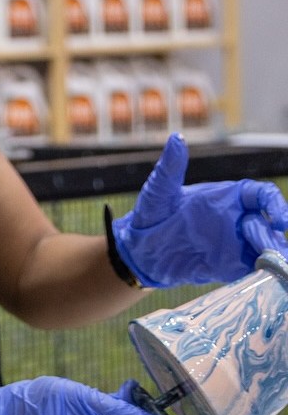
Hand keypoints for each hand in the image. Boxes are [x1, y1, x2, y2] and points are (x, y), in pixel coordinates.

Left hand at [114, 134, 287, 287]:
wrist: (139, 249)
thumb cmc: (151, 214)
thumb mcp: (158, 190)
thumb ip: (170, 167)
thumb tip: (176, 138)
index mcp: (225, 197)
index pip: (261, 195)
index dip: (275, 204)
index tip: (278, 219)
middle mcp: (235, 219)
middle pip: (268, 225)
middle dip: (271, 236)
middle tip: (265, 248)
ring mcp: (234, 242)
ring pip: (265, 248)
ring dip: (271, 255)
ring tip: (266, 262)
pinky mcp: (228, 265)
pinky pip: (252, 268)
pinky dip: (261, 272)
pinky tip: (261, 276)